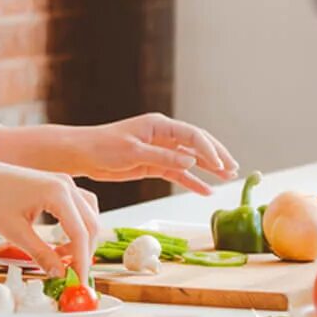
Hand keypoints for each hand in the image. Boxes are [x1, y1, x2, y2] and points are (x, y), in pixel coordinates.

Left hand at [0, 153, 103, 276]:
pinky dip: (77, 226)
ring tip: (63, 257)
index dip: (83, 260)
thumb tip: (59, 273)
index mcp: (57, 193)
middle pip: (91, 225)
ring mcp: (64, 183)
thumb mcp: (15, 232)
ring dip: (82, 239)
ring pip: (89, 216)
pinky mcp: (59, 185)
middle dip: (84, 252)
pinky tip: (62, 240)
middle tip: (73, 274)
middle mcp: (66, 185)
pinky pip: (80, 208)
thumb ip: (41, 253)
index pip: (81, 233)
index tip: (80, 280)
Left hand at [54, 114, 238, 193]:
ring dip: (208, 169)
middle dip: (216, 156)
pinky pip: (177, 174)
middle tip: (234, 168)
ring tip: (228, 179)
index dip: (208, 149)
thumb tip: (191, 161)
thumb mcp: (133, 153)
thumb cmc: (104, 147)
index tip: (220, 164)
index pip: (192, 135)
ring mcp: (159, 151)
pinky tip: (206, 191)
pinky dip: (192, 182)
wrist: (83, 155)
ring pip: (190, 160)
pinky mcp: (153, 165)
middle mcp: (163, 136)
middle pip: (197, 145)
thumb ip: (163, 157)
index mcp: (159, 125)